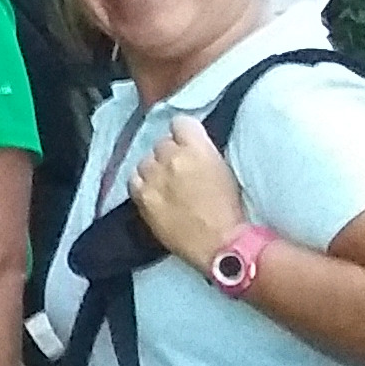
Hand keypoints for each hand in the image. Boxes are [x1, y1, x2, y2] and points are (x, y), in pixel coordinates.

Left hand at [129, 115, 252, 270]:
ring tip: (165, 183)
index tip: (186, 142)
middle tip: (179, 169)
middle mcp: (171, 157)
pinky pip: (134, 179)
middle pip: (162, 142)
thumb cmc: (230, 209)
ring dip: (154, 168)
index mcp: (197, 148)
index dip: (183, 133)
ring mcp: (153, 177)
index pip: (180, 122)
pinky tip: (153, 192)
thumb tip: (191, 147)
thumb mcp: (224, 169)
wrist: (220, 243)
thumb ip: (203, 152)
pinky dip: (142, 183)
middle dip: (170, 153)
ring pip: (145, 160)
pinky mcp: (142, 197)